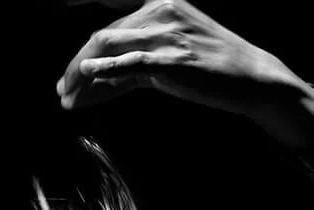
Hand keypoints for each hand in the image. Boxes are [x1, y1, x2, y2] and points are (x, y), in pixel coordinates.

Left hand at [57, 0, 302, 120]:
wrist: (252, 77)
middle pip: (103, 36)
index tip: (64, 53)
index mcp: (159, 4)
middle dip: (77, 65)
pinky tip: (86, 75)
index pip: (110, 18)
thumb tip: (98, 79)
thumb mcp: (171, 56)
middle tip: (62, 89)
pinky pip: (131, 63)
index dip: (81, 34)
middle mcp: (160, 11)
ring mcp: (166, 34)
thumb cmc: (212, 68)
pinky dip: (105, 69)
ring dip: (82, 74)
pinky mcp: (173, 59)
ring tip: (68, 97)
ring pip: (109, 47)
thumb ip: (135, 64)